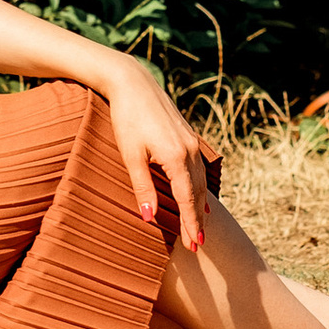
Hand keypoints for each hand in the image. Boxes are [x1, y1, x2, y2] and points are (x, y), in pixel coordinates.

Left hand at [102, 57, 217, 254]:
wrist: (133, 83)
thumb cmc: (127, 119)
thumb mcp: (130, 156)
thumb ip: (143, 187)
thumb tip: (149, 218)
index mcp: (176, 157)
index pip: (187, 199)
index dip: (190, 224)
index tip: (194, 245)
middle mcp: (189, 151)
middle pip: (197, 193)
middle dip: (197, 221)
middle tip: (197, 245)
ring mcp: (191, 142)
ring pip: (200, 181)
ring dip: (200, 206)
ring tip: (200, 227)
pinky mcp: (188, 136)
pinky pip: (199, 169)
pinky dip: (200, 187)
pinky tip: (199, 196)